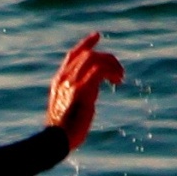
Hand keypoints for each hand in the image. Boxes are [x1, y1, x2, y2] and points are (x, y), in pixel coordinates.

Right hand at [48, 31, 122, 152]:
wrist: (56, 140)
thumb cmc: (62, 132)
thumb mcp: (67, 108)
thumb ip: (77, 96)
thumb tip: (90, 95)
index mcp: (58, 81)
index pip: (72, 55)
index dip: (85, 44)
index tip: (97, 36)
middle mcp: (64, 78)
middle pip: (87, 54)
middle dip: (107, 58)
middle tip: (119, 71)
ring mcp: (71, 82)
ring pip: (95, 58)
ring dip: (111, 64)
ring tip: (120, 77)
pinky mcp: (81, 89)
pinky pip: (99, 69)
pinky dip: (111, 71)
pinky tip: (117, 80)